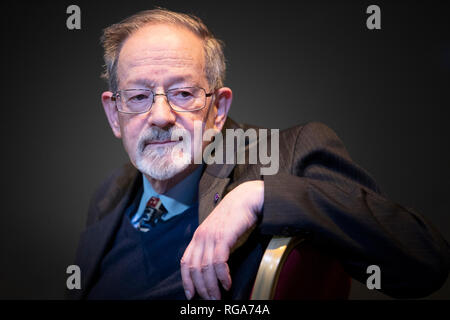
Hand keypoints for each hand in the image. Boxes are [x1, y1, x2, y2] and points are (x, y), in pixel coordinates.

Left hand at [180, 180, 263, 299]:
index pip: (185, 262)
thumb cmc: (234, 217)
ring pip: (206, 268)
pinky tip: (227, 284)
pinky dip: (222, 276)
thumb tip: (213, 269)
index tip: (190, 295)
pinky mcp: (223, 237)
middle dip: (201, 288)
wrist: (246, 199)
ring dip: (212, 286)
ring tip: (218, 297)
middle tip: (210, 300)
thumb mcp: (218, 232)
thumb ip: (212, 247)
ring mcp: (211, 236)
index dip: (186, 281)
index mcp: (198, 236)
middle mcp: (201, 237)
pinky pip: (219, 261)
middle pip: (194, 269)